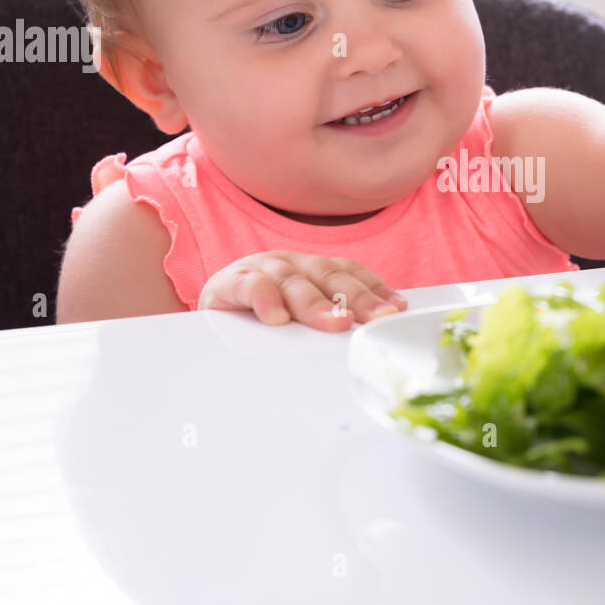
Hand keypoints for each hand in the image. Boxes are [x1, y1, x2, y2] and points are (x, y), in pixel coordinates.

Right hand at [197, 251, 407, 330]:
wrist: (209, 313)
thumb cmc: (262, 320)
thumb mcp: (300, 320)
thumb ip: (330, 323)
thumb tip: (370, 341)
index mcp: (313, 269)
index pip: (350, 273)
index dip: (374, 289)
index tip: (395, 310)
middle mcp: (293, 263)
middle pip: (331, 276)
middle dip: (357, 297)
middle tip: (374, 318)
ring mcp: (263, 269)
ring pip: (295, 282)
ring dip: (316, 303)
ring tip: (335, 323)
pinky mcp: (231, 282)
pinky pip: (251, 286)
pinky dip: (265, 299)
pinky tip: (277, 317)